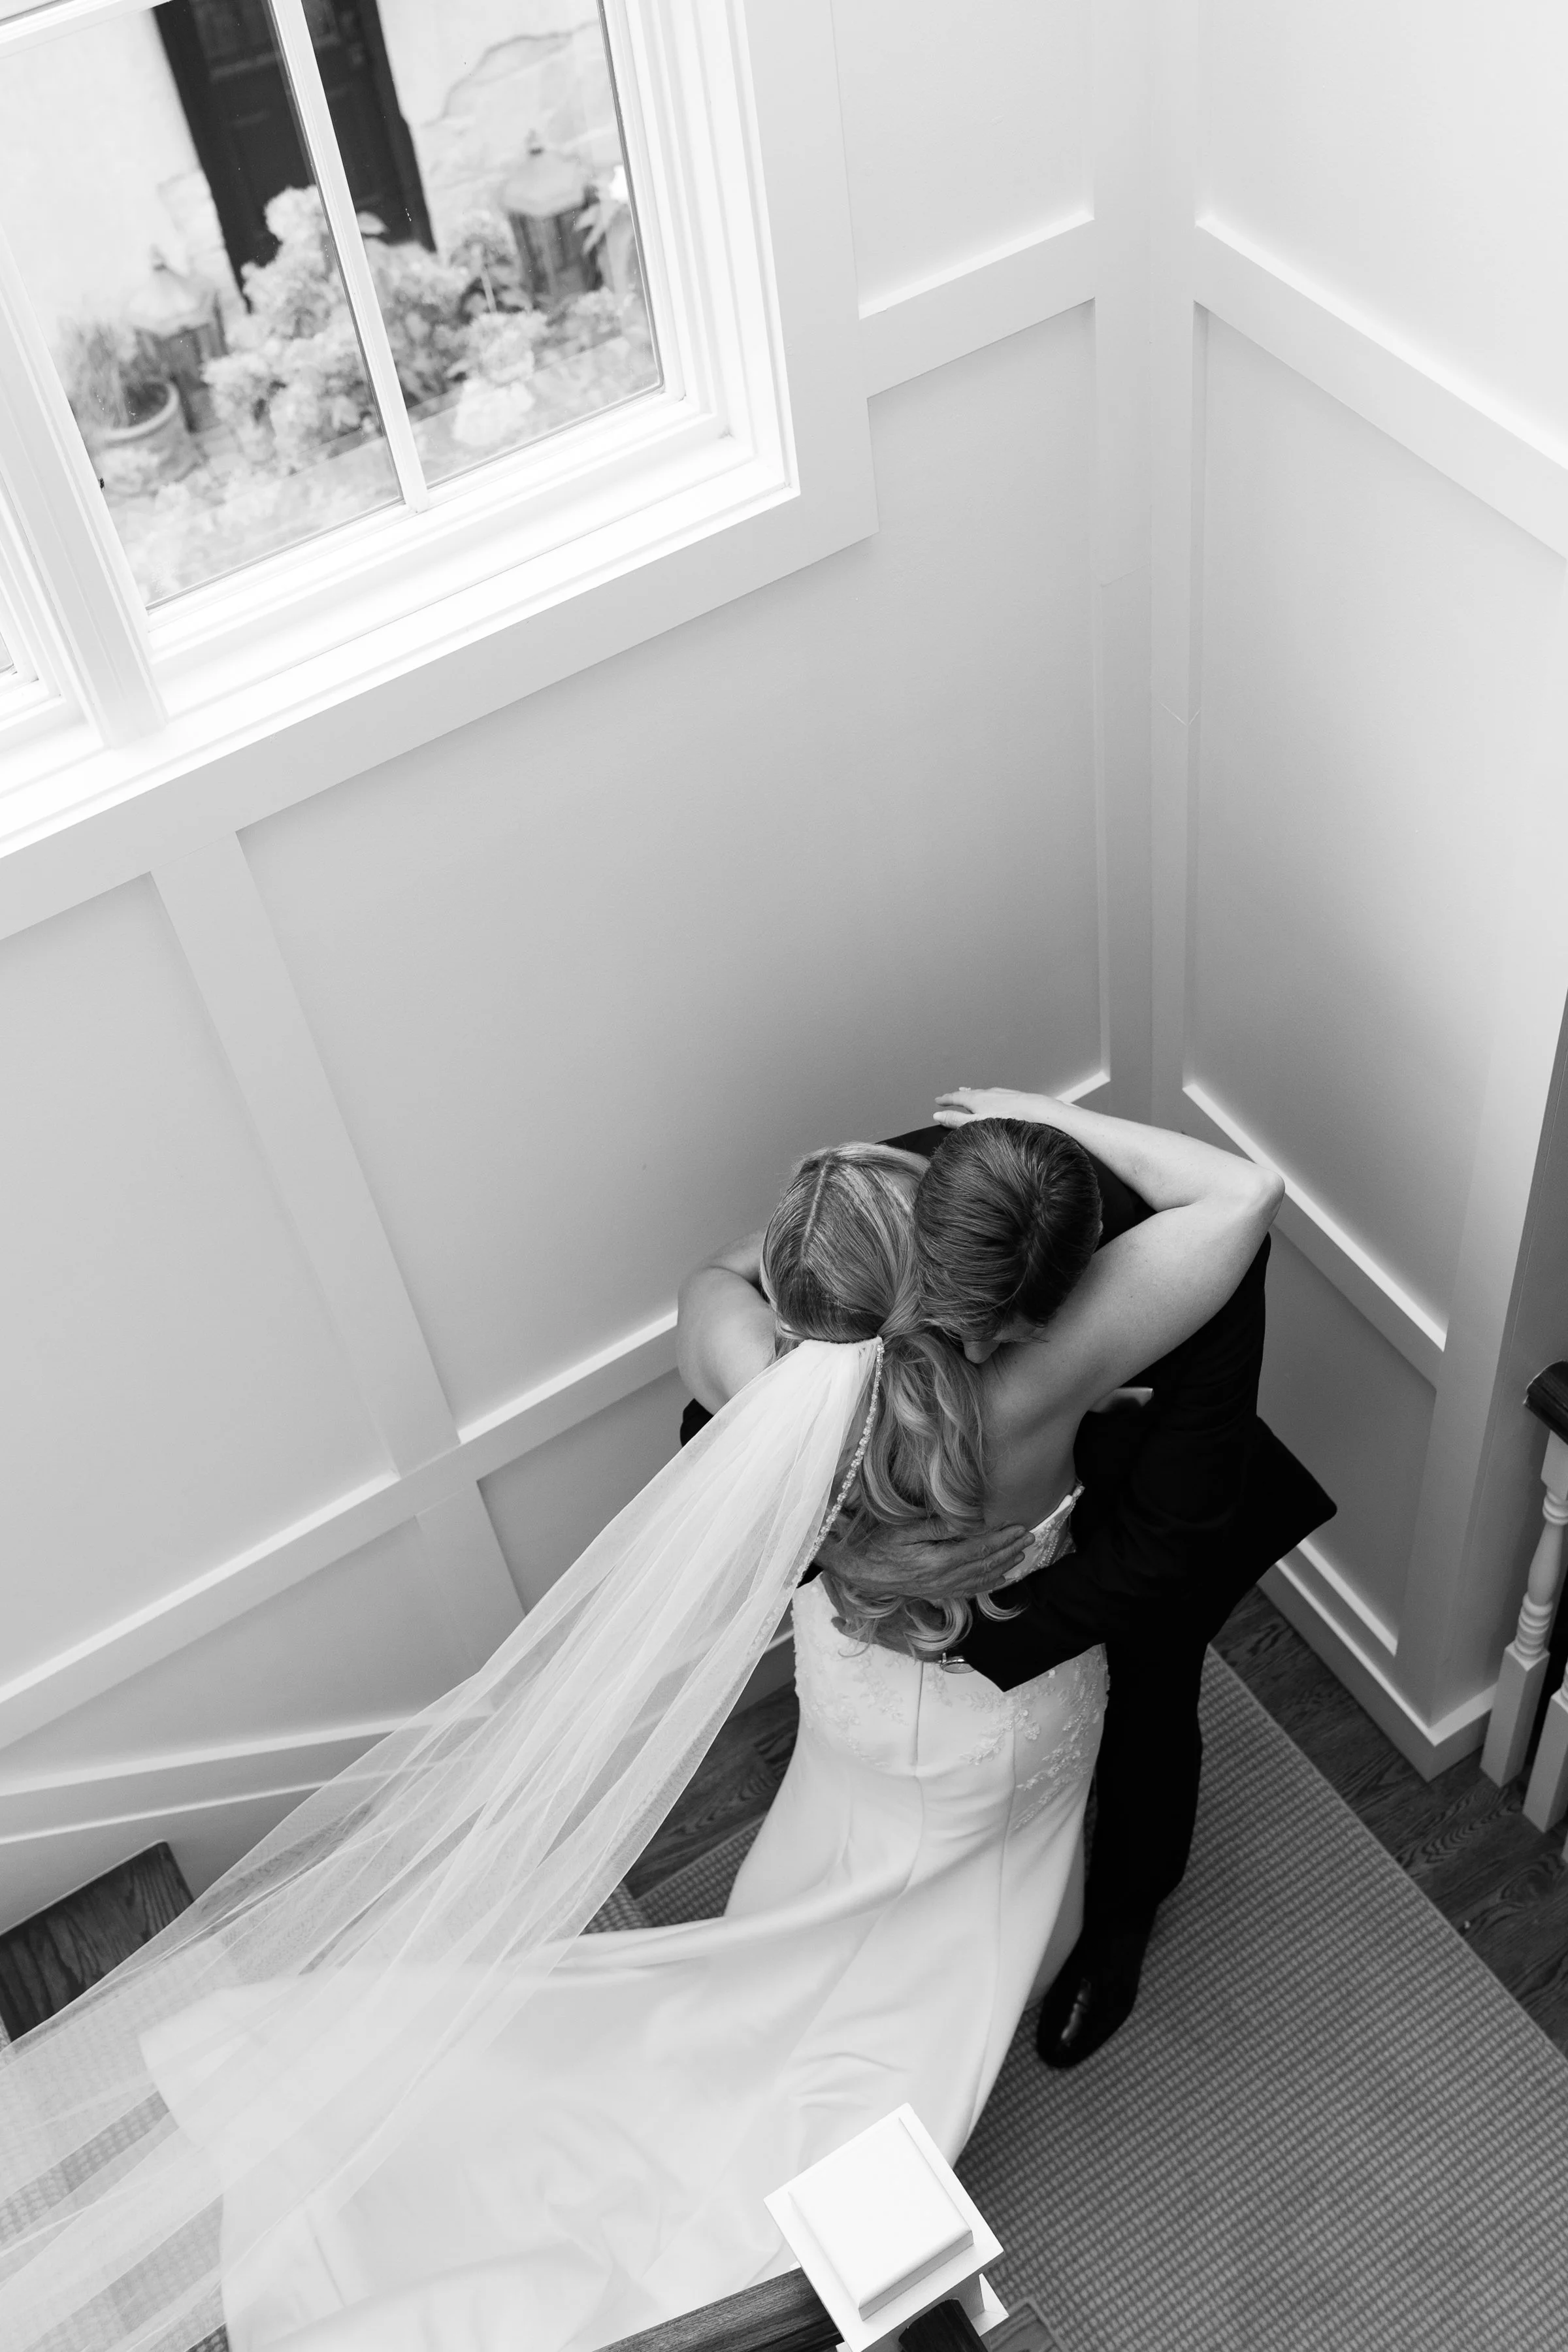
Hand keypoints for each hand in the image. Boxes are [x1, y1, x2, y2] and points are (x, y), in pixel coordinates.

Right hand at [818, 1518, 1032, 1598]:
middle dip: (1009, 1551)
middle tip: (1029, 1537)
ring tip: (1021, 1555)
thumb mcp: (904, 1530)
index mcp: (939, 1561)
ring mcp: (941, 1588)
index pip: (980, 1549)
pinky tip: (999, 1579)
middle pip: (986, 1564)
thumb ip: (937, 1527)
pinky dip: (988, 1584)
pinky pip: (969, 1591)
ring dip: (1003, 1566)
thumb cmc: (878, 1545)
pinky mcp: (936, 1592)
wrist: (859, 1571)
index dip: (1002, 1539)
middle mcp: (944, 1578)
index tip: (1019, 1527)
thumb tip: (967, 1520)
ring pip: (981, 1579)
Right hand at [933, 1087, 1060, 1129]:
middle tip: (949, 1096)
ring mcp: (999, 1093)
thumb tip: (937, 1116)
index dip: (945, 1100)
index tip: (937, 1101)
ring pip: (981, 1092)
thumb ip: (956, 1120)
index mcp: (975, 1099)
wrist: (1034, 1110)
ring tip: (966, 1092)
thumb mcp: (976, 1123)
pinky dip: (985, 1095)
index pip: (955, 1098)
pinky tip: (991, 1098)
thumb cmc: (1006, 1119)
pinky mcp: (1011, 1096)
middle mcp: (986, 1093)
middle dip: (957, 1095)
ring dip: (971, 1093)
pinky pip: (993, 1094)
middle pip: (968, 1093)